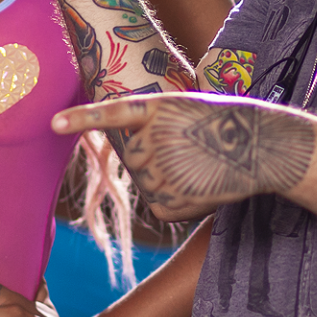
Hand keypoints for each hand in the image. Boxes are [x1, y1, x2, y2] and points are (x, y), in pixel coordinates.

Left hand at [53, 93, 316, 220]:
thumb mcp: (189, 110)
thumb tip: (139, 155)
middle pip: (137, 158)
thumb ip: (157, 127)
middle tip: (197, 151)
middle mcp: (150, 138)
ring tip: (205, 167)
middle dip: (160, 159)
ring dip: (174, 181)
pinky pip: (161, 207)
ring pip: (150, 184)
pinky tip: (205, 187)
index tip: (54, 123)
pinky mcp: (167, 200)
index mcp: (154, 109)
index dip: (81, 119)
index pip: (110, 115)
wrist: (262, 145)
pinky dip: (181, 203)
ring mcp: (157, 170)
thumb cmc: (231, 123)